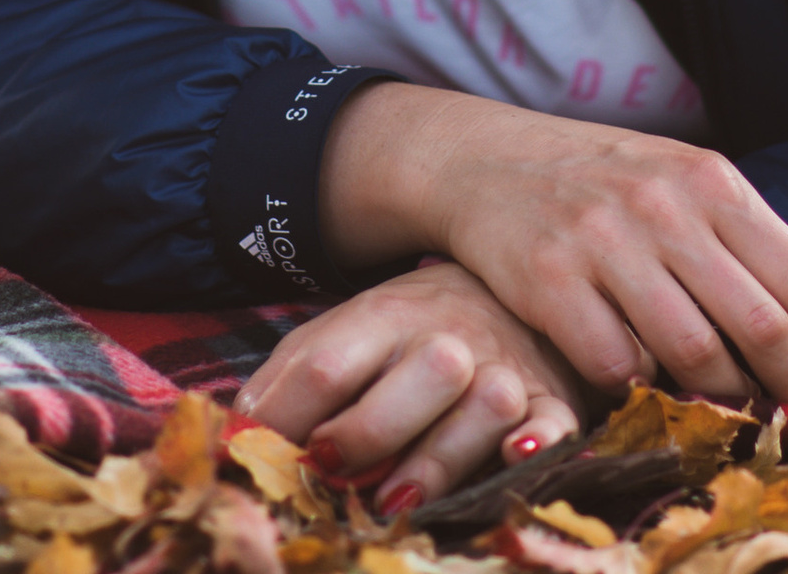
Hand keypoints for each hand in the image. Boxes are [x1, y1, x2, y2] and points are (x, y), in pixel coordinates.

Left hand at [239, 260, 582, 511]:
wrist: (504, 291)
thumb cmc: (406, 331)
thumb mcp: (343, 333)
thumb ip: (291, 379)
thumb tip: (236, 435)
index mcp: (384, 314)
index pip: (333, 360)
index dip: (295, 413)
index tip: (276, 454)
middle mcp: (448, 336)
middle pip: (418, 373)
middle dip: (370, 430)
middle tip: (334, 469)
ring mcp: (504, 367)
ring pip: (483, 406)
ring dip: (439, 457)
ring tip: (396, 496)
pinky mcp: (551, 400)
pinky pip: (551, 424)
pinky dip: (535, 444)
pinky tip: (510, 455)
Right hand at [318, 85, 787, 408]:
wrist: (487, 159)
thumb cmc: (602, 182)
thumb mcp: (679, 182)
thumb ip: (739, 241)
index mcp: (711, 181)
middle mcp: (663, 207)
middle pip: (763, 328)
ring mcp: (605, 243)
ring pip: (697, 356)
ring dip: (723, 399)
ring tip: (729, 409)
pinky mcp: (550, 281)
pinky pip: (619, 365)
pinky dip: (642, 389)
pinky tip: (645, 382)